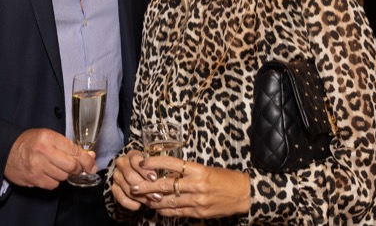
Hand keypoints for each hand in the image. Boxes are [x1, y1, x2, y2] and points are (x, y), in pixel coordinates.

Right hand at [4, 128, 96, 189]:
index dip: (87, 160)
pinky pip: (53, 185)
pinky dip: (54, 181)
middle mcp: (43, 151)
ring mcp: (38, 166)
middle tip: (77, 168)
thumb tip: (90, 156)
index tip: (91, 165)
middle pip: (72, 166)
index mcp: (49, 137)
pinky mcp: (33, 179)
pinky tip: (48, 173)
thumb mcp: (48, 136)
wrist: (5, 151)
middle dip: (78, 169)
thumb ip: (69, 146)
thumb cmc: (29, 142)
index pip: (75, 151)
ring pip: (63, 177)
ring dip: (64, 174)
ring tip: (56, 167)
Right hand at [111, 149, 157, 210]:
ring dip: (140, 197)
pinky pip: (120, 197)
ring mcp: (117, 176)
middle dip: (144, 186)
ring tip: (152, 202)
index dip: (144, 170)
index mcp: (132, 155)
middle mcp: (122, 163)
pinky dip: (130, 203)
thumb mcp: (154, 166)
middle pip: (130, 175)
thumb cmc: (151, 170)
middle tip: (157, 195)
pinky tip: (138, 206)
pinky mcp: (114, 188)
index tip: (154, 178)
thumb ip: (156, 170)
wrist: (139, 176)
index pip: (135, 161)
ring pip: (127, 188)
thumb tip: (164, 182)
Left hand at [126, 157, 250, 219]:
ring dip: (153, 200)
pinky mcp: (199, 213)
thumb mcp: (205, 169)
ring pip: (169, 201)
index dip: (155, 163)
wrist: (243, 194)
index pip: (172, 163)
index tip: (142, 163)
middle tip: (133, 187)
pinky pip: (177, 212)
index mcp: (198, 169)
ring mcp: (197, 201)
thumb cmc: (224, 178)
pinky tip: (157, 208)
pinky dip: (165, 210)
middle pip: (166, 185)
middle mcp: (196, 185)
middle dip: (147, 187)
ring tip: (142, 199)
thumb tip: (166, 173)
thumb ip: (186, 172)